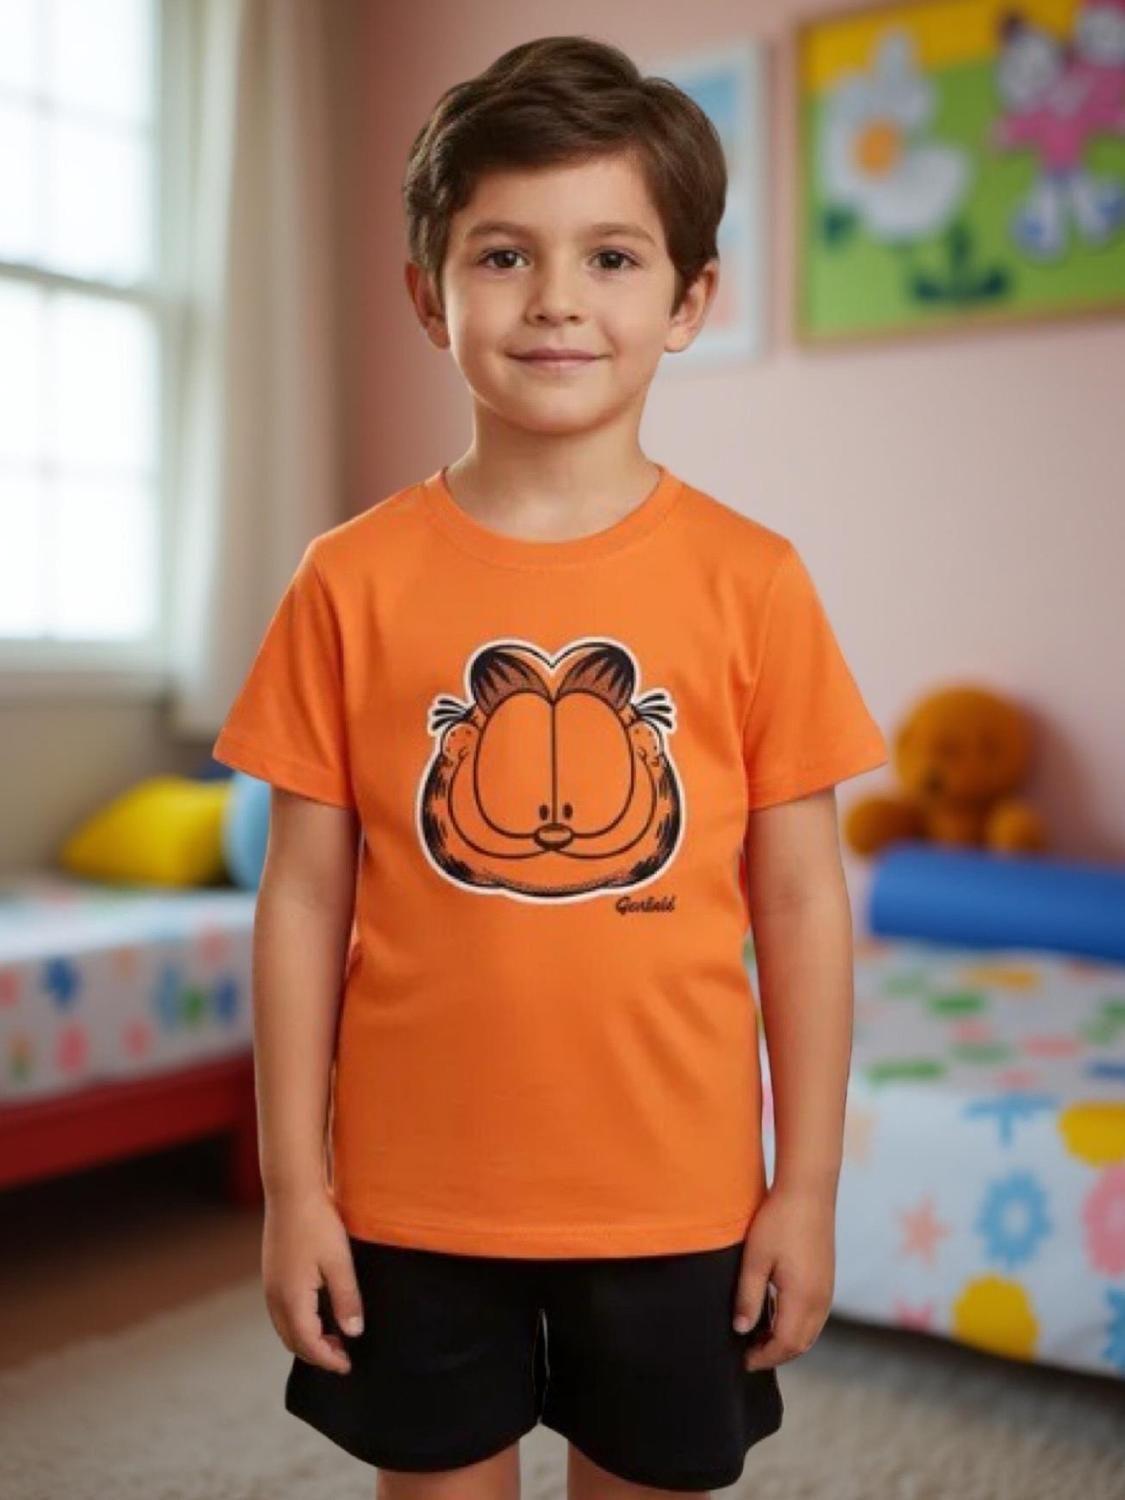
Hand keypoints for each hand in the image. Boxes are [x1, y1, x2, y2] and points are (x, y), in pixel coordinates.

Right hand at [262, 1184, 363, 1374]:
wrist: (292, 1191)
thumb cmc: (318, 1223)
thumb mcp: (340, 1262)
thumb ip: (347, 1300)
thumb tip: (353, 1333)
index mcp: (291, 1299)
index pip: (309, 1344)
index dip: (329, 1359)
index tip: (348, 1366)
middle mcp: (275, 1298)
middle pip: (293, 1341)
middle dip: (317, 1354)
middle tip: (343, 1356)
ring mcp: (270, 1286)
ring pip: (285, 1328)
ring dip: (307, 1339)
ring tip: (334, 1337)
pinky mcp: (271, 1274)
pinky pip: (282, 1312)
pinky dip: (298, 1323)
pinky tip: (317, 1313)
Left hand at [733, 1183, 835, 1369]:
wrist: (809, 1190)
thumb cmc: (778, 1221)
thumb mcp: (755, 1259)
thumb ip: (748, 1297)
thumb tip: (741, 1330)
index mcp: (803, 1298)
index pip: (785, 1345)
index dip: (763, 1357)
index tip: (742, 1360)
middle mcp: (820, 1300)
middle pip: (800, 1344)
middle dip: (775, 1354)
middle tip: (748, 1352)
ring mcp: (827, 1290)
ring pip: (809, 1332)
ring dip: (786, 1340)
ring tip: (758, 1335)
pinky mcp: (827, 1279)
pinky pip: (814, 1316)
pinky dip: (796, 1325)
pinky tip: (775, 1313)